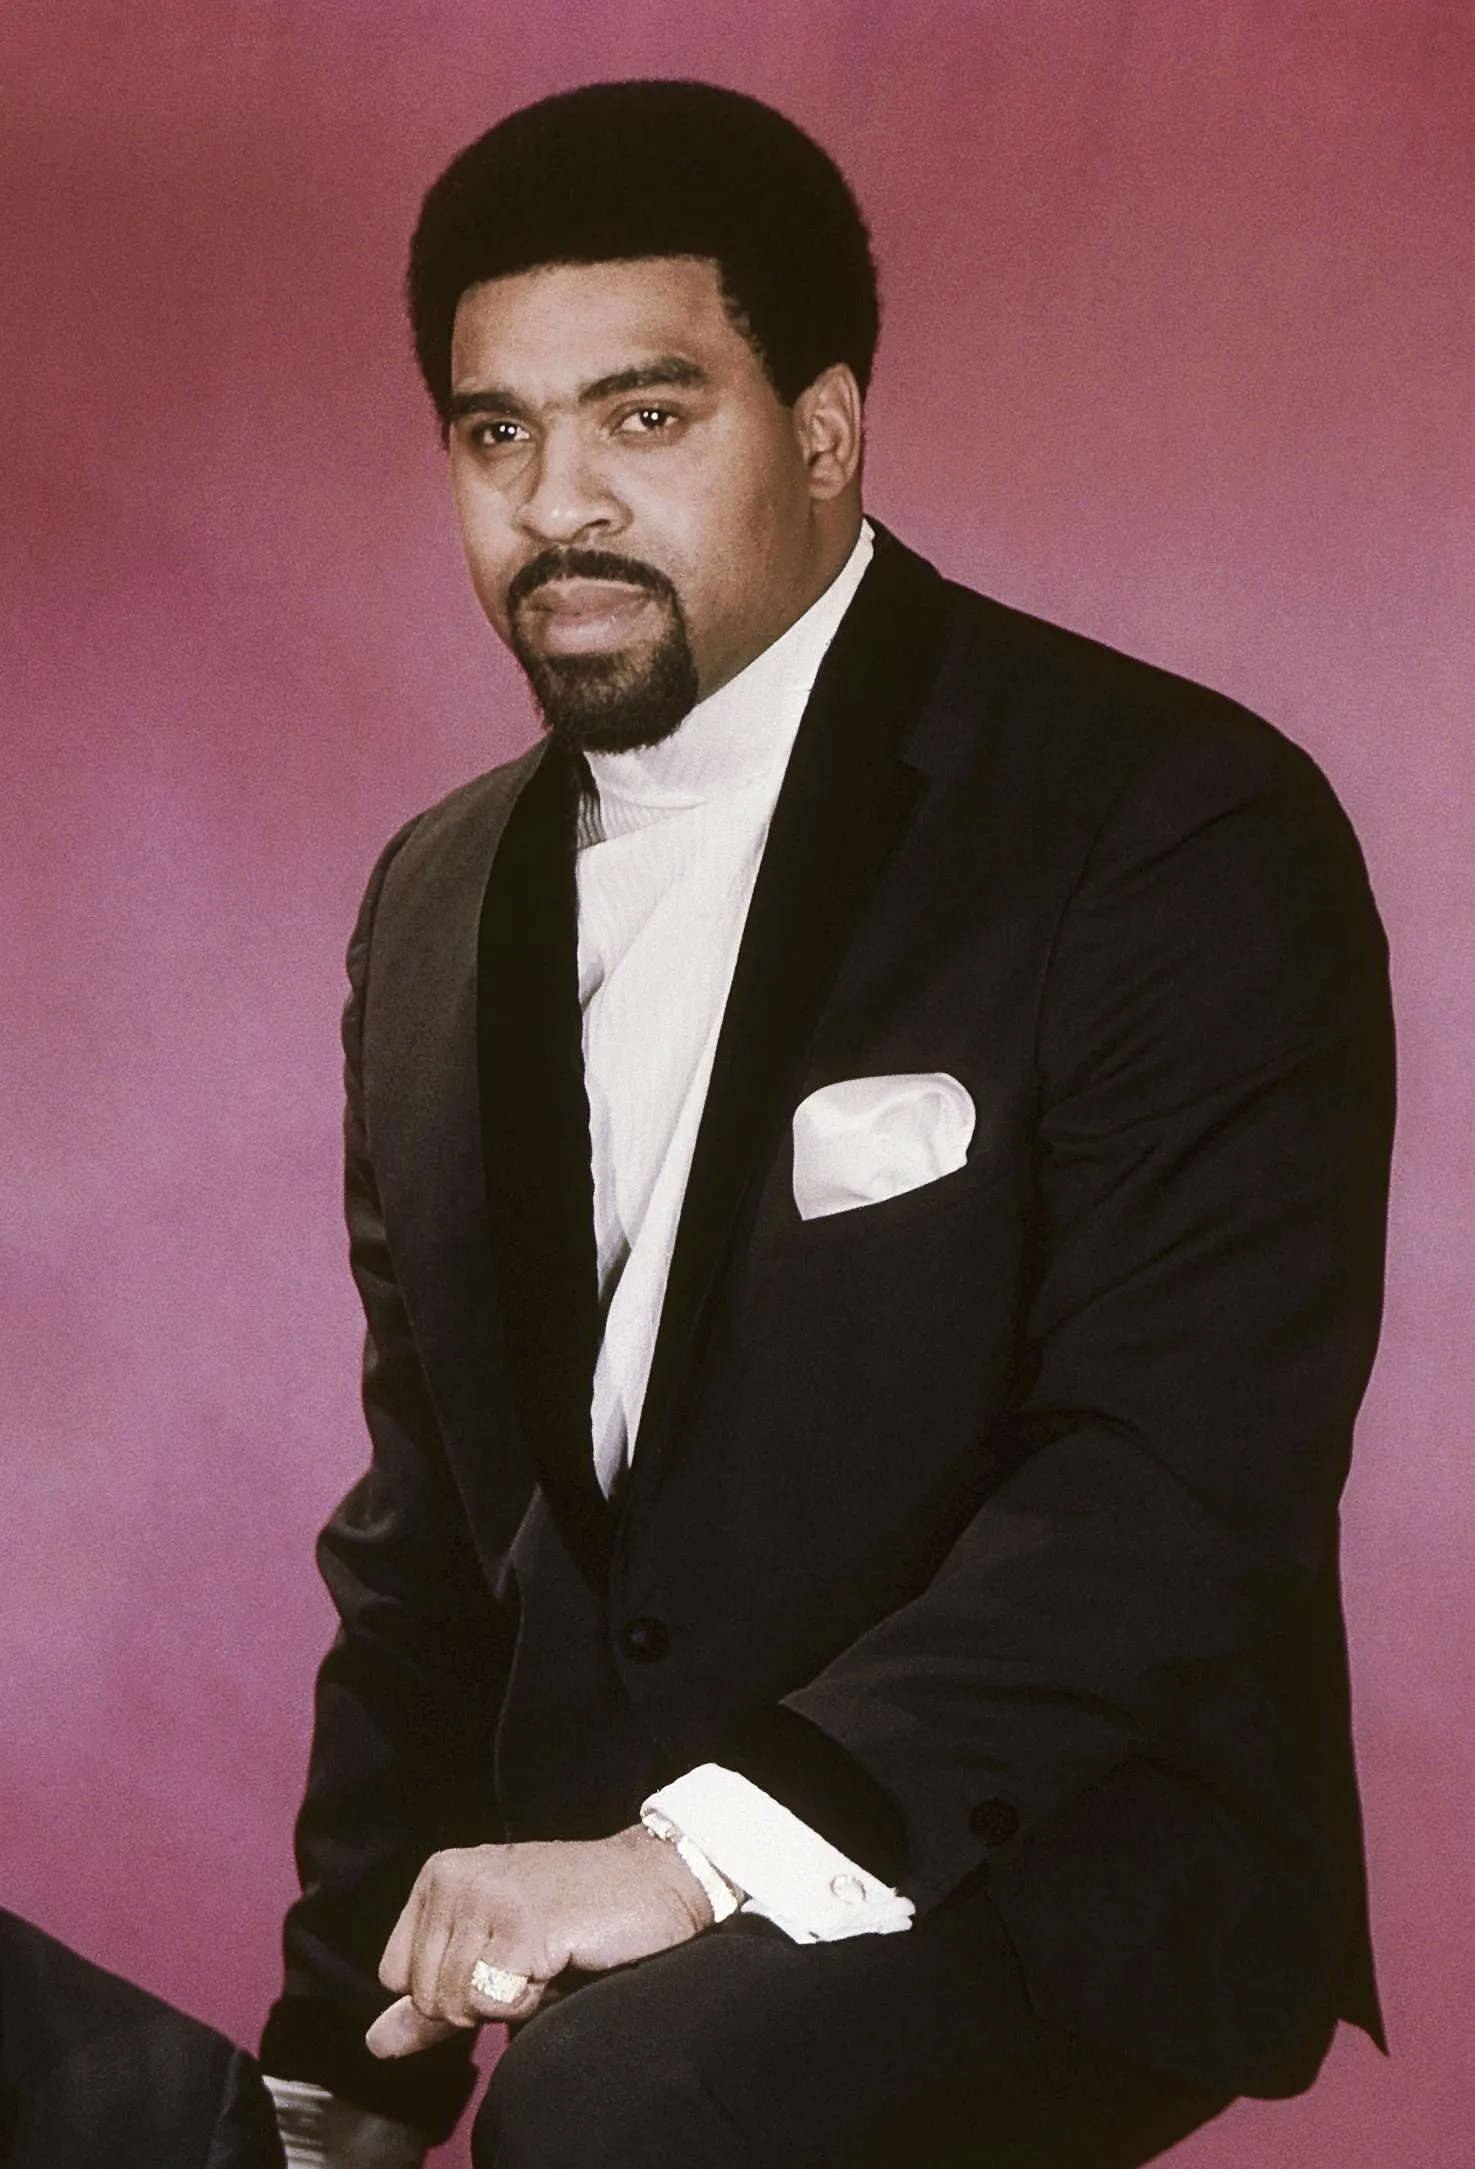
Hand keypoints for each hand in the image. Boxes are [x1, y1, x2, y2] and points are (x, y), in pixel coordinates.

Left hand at [366, 1825, 712, 2057]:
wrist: (656, 1881)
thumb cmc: (577, 1918)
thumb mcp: (494, 1953)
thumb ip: (433, 2001)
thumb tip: (375, 2044)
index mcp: (440, 1874)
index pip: (398, 1976)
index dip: (452, 1990)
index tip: (503, 1957)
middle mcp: (454, 1876)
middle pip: (427, 1996)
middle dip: (481, 2000)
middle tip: (533, 1956)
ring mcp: (487, 1897)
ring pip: (457, 2005)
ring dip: (510, 2000)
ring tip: (549, 1954)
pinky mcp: (522, 1924)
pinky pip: (493, 2003)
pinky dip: (530, 2001)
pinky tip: (561, 1959)